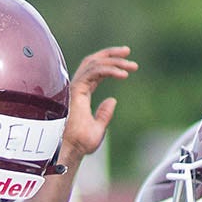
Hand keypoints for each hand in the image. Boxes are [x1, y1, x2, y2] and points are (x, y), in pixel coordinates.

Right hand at [61, 46, 134, 166]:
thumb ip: (104, 114)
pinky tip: (123, 74)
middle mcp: (77, 87)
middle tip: (128, 52)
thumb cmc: (80, 143)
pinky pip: (94, 72)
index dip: (110, 63)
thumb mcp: (98, 128)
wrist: (70, 149)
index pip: (95, 70)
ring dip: (115, 62)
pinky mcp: (76, 89)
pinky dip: (110, 70)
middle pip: (93, 61)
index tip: (126, 63)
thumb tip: (112, 100)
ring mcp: (75, 87)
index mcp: (81, 93)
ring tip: (131, 66)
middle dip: (111, 54)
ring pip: (95, 63)